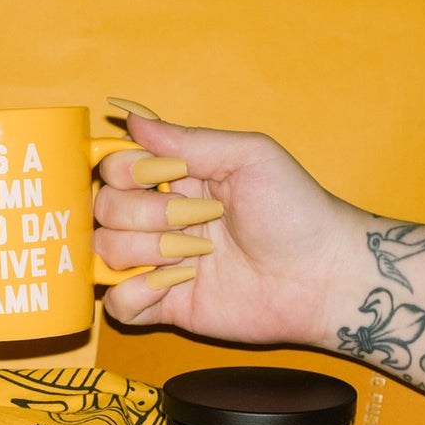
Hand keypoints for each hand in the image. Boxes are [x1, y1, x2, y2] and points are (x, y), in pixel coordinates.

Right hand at [94, 105, 365, 349]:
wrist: (320, 276)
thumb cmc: (295, 211)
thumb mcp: (248, 156)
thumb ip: (187, 139)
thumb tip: (132, 119)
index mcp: (175, 179)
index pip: (113, 169)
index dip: (127, 173)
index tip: (167, 177)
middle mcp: (159, 219)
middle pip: (103, 210)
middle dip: (146, 215)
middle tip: (196, 220)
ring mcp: (158, 264)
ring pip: (104, 254)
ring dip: (146, 253)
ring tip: (194, 257)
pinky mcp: (164, 305)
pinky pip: (117, 305)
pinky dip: (136, 295)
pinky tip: (176, 286)